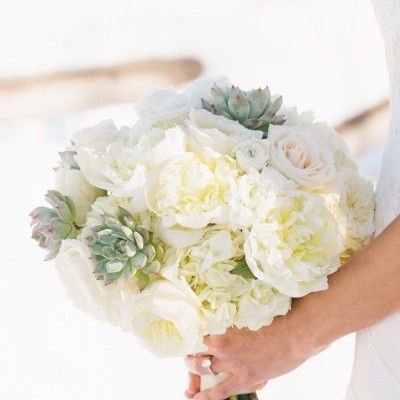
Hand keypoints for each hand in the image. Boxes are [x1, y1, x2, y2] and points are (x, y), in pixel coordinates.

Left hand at [184, 314, 316, 399]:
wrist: (294, 332)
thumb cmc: (274, 318)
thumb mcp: (248, 313)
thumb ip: (232, 318)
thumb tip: (223, 317)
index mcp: (222, 325)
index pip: (197, 330)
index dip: (189, 333)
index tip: (187, 332)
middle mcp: (222, 344)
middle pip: (196, 349)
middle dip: (189, 351)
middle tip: (188, 351)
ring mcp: (232, 362)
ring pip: (202, 368)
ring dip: (192, 369)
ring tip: (189, 366)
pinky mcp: (244, 377)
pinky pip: (219, 391)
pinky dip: (206, 396)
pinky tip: (195, 397)